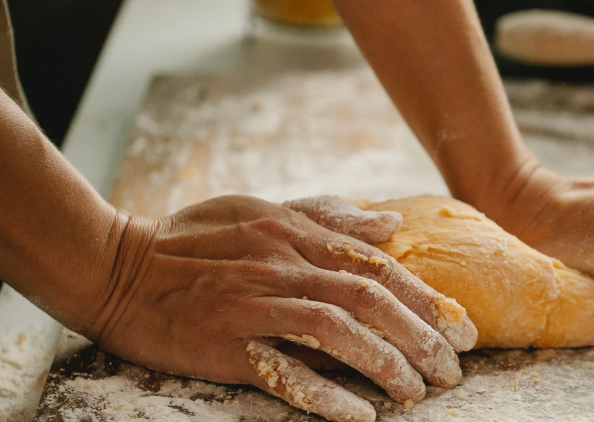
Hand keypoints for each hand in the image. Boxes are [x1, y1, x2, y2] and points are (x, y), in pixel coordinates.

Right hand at [82, 195, 476, 421]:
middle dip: (422, 337)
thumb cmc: (189, 238)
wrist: (113, 265)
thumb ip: (326, 218)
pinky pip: (283, 371)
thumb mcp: (260, 210)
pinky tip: (361, 414)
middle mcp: (282, 266)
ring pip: (337, 332)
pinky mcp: (224, 344)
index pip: (378, 266)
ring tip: (417, 393)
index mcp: (295, 234)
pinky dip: (326, 393)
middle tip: (453, 370)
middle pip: (370, 300)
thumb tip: (388, 225)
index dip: (427, 299)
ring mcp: (253, 305)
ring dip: (386, 364)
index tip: (462, 328)